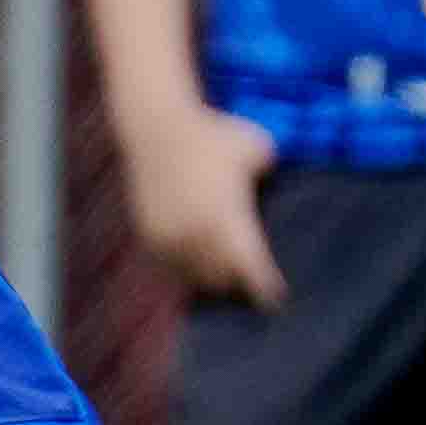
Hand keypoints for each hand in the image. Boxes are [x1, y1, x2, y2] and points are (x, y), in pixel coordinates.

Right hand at [123, 102, 285, 306]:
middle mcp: (195, 235)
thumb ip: (269, 175)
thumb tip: (273, 189)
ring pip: (194, 277)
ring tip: (226, 281)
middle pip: (222, 280)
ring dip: (211, 281)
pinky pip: (170, 267)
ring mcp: (169, 237)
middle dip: (238, 285)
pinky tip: (198, 265)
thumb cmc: (213, 134)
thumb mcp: (257, 148)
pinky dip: (185, 270)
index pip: (250, 269)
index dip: (265, 289)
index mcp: (227, 218)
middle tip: (251, 285)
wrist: (156, 125)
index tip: (277, 299)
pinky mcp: (148, 235)